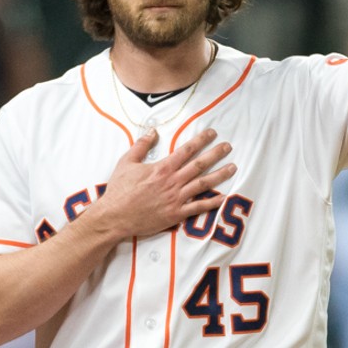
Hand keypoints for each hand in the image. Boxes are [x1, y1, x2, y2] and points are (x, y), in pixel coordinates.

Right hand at [93, 128, 235, 238]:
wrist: (115, 216)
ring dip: (219, 175)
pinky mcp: (176, 214)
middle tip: (228, 146)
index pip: (186, 150)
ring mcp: (176, 199)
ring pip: (203, 184)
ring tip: (233, 167)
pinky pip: (198, 207)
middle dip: (215, 154)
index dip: (201, 140)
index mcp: (162, 168)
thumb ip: (141, 146)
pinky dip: (212, 202)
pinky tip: (224, 196)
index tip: (212, 133)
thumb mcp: (126, 162)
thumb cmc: (119, 190)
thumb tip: (152, 131)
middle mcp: (173, 182)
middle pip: (199, 165)